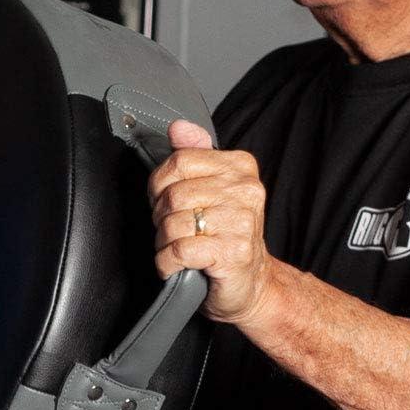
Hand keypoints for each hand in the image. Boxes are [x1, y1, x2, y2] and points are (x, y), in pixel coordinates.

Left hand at [148, 119, 273, 325]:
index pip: (178, 161)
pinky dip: (166, 262)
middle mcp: (245, 191)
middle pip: (172, 195)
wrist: (250, 283)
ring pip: (173, 223)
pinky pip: (178, 251)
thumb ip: (193, 155)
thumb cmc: (225, 235)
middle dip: (160, 217)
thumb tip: (178, 127)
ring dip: (163, 242)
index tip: (164, 200)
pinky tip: (175, 265)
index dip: (159, 185)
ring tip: (178, 247)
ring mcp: (241, 222)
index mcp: (240, 168)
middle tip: (172, 230)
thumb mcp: (211, 189)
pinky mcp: (233, 253)